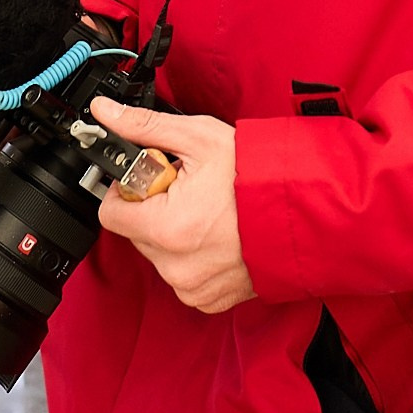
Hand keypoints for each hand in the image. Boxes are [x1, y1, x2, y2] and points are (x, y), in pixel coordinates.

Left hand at [89, 97, 254, 313]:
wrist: (306, 213)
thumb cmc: (257, 177)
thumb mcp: (199, 138)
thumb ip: (145, 127)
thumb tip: (106, 113)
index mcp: (166, 228)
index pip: (110, 212)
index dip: (127, 188)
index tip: (152, 177)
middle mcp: (175, 266)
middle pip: (135, 232)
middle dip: (154, 207)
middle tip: (188, 189)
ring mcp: (192, 287)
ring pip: (158, 254)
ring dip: (173, 232)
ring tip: (208, 211)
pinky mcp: (208, 300)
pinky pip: (182, 275)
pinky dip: (192, 256)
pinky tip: (218, 235)